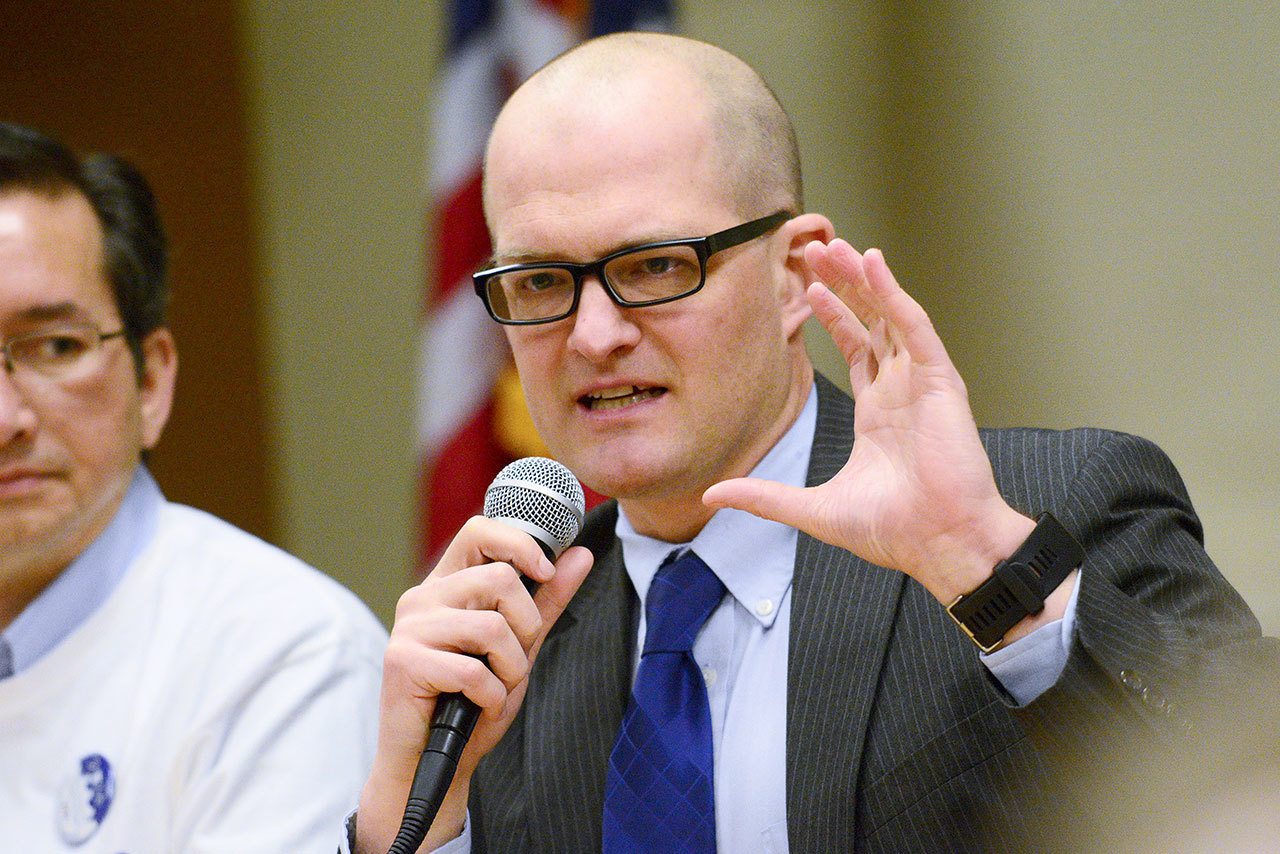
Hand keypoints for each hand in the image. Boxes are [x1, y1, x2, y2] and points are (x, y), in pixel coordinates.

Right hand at [355, 517, 592, 851]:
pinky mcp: (402, 661)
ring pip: (491, 626)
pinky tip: (476, 705)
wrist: (435, 762)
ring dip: (510, 668)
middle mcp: (424, 597)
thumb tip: (581, 554)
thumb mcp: (521, 647)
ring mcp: (410, 627)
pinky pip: (472, 670)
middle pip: (500, 578)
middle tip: (512, 660)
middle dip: (525, 627)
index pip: (480, 531)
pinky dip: (490, 695)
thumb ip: (547, 600)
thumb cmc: (472, 702)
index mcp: (448, 584)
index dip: (520, 544)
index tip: (545, 573)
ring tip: (494, 686)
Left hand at [704, 239, 1033, 603]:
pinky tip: (873, 264)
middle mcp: (901, 390)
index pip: (856, 348)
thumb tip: (712, 494)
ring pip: (890, 315)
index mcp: (879, 414)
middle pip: (871, 321)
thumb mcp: (814, 508)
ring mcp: (922, 383)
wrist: (941, 545)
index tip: (808, 286)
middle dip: (843, 284)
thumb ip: (764, 496)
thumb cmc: (894, 531)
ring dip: (863, 279)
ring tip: (835, 245)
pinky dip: (894, 294)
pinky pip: (915, 328)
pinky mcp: (942, 382)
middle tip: (815, 248)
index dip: (834, 315)